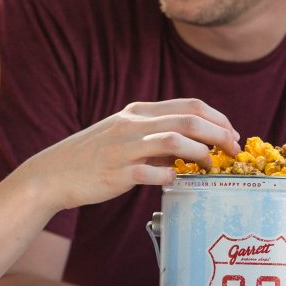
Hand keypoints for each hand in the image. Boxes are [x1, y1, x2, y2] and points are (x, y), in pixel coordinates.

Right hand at [14, 99, 240, 210]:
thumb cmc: (93, 158)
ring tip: (211, 165)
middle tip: (233, 150)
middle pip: (188, 119)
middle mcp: (133, 124)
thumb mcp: (125, 137)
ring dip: (200, 152)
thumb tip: (193, 147)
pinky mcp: (116, 172)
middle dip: (219, 134)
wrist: (53, 174)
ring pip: (173, 139)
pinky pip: (151, 171)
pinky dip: (169, 175)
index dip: (217, 118)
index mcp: (138, 112)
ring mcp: (124, 147)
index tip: (232, 133)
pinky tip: (176, 180)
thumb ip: (156, 138)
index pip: (189, 105)